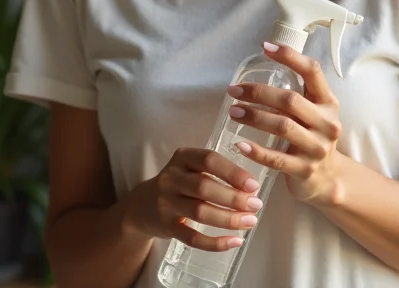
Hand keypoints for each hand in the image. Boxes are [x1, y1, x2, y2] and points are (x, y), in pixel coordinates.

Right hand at [125, 147, 263, 250]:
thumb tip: (250, 188)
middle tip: (256, 205)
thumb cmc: (178, 183)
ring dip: (229, 219)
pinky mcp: (166, 226)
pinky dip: (214, 242)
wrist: (142, 205)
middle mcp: (171, 177)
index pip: (209, 160)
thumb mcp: (190, 167)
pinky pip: (192, 238)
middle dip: (234, 198)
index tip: (253, 185)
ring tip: (250, 221)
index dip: (233, 172)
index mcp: (182, 157)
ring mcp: (166, 202)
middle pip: (205, 187)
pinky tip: (234, 241)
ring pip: (200, 212)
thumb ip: (214, 171)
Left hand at [226, 42, 343, 205]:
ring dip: (254, 117)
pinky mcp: (305, 170)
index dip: (290, 56)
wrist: (329, 178)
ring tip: (233, 111)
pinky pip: (276, 159)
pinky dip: (256, 151)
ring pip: (283, 126)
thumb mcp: (314, 112)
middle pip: (291, 100)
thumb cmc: (312, 136)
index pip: (312, 71)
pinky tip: (239, 144)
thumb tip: (262, 64)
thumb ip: (297, 93)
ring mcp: (318, 148)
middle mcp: (327, 123)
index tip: (265, 47)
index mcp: (328, 102)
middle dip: (259, 93)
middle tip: (234, 90)